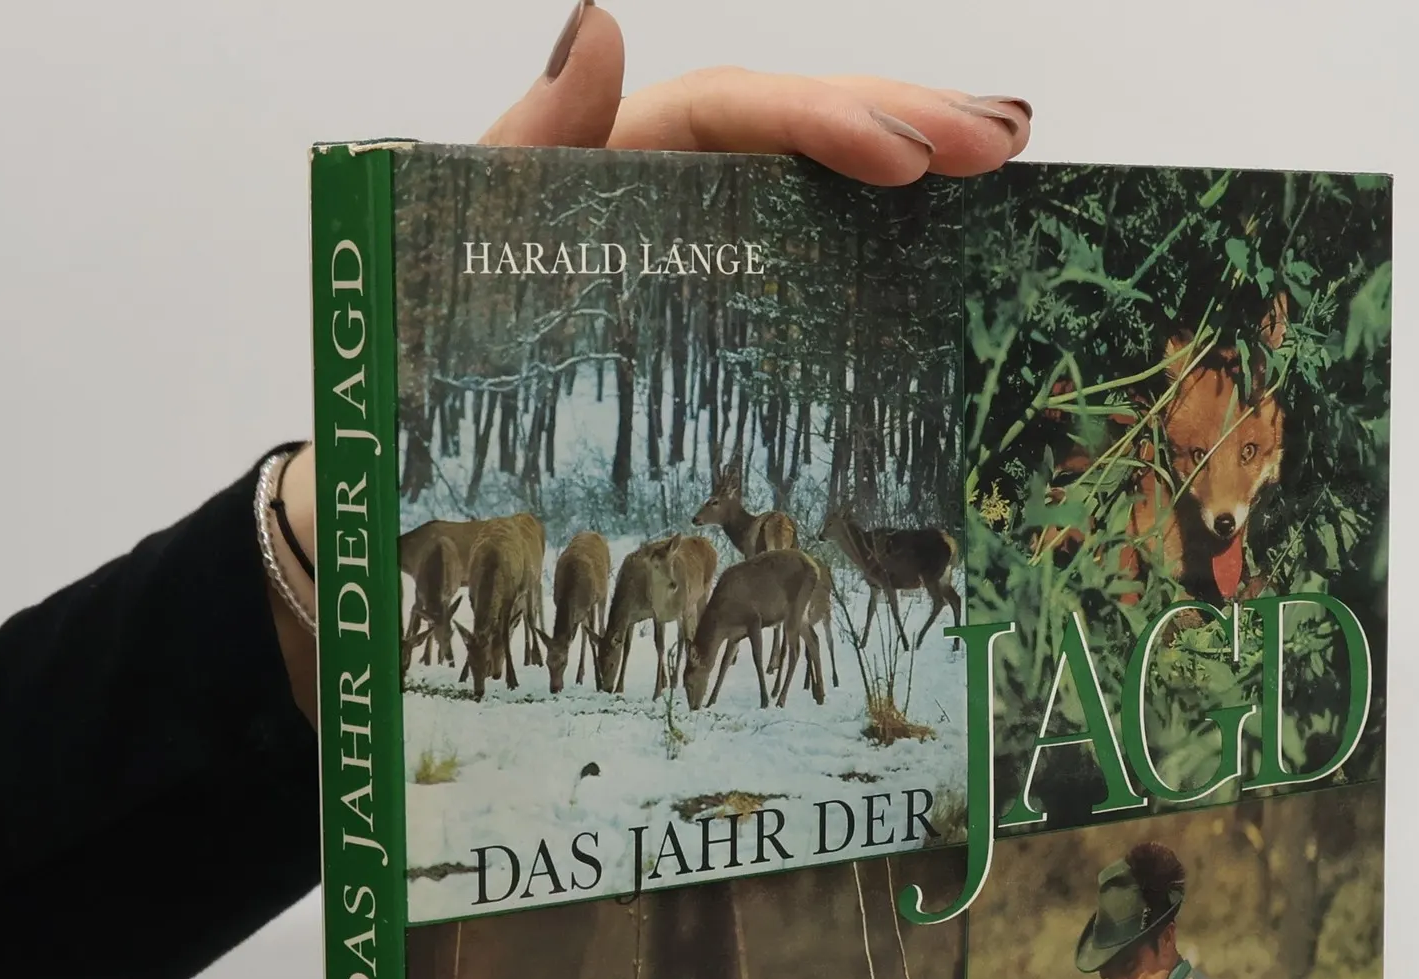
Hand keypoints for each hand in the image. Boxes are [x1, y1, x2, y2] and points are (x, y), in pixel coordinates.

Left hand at [270, 3, 1031, 719]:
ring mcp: (716, 274)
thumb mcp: (461, 246)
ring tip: (1006, 167)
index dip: (825, 120)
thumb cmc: (425, 362)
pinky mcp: (735, 348)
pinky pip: (820, 293)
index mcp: (621, 163)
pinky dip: (892, 278)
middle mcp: (681, 205)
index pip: (740, 110)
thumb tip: (599, 27)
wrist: (412, 493)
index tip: (903, 159)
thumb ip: (529, 144)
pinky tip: (958, 270)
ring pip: (829, 204)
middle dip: (906, 127)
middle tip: (1000, 145)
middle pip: (808, 136)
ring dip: (921, 180)